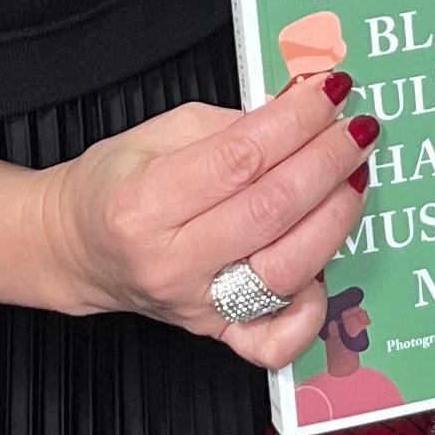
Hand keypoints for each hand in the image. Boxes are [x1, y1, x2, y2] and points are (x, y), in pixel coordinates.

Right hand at [38, 71, 373, 368]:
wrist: (78, 248)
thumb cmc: (115, 188)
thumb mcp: (157, 134)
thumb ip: (231, 126)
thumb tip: (301, 112)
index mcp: (143, 203)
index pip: (240, 157)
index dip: (297, 121)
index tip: (330, 92)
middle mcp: (171, 262)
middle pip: (272, 209)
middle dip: (328, 161)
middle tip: (356, 131)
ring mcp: (198, 304)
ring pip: (287, 268)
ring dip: (336, 217)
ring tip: (353, 177)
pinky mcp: (217, 333)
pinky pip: (275, 342)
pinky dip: (312, 311)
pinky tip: (324, 268)